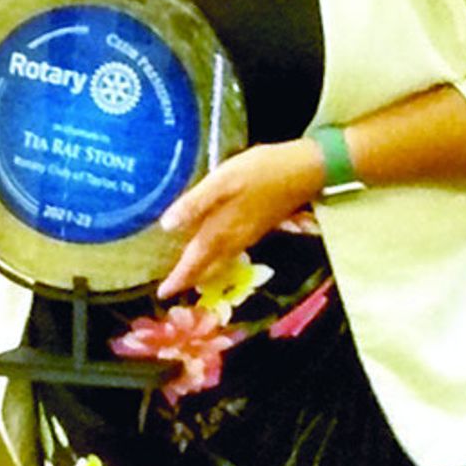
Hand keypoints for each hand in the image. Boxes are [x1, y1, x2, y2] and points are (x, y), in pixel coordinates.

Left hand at [156, 139, 323, 298]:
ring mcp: (247, 235)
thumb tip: (166, 226)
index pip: (195, 263)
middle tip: (171, 288)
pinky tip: (212, 247)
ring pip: (220, 262)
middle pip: (208, 268)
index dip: (178, 279)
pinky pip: (230, 252)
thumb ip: (195, 204)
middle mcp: (234, 240)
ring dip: (203, 270)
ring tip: (187, 273)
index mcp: (221, 231)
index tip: (162, 294)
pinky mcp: (257, 227)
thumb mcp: (222, 181)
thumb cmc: (259, 172)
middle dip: (189, 279)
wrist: (303, 171)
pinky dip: (216, 257)